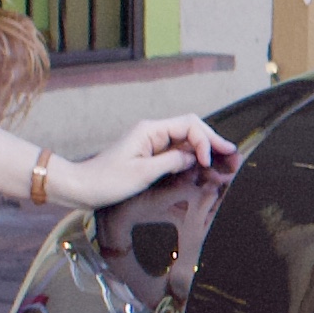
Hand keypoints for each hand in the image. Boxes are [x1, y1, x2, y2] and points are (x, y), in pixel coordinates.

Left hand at [46, 114, 237, 210]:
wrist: (82, 187)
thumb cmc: (107, 181)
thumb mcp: (142, 173)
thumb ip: (171, 162)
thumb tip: (193, 157)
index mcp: (150, 130)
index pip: (188, 125)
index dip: (204, 141)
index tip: (208, 162)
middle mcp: (152, 132)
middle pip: (190, 128)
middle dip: (211, 140)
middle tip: (231, 153)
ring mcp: (150, 143)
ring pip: (185, 139)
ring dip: (204, 147)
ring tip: (223, 157)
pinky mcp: (148, 154)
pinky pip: (175, 151)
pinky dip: (191, 156)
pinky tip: (202, 163)